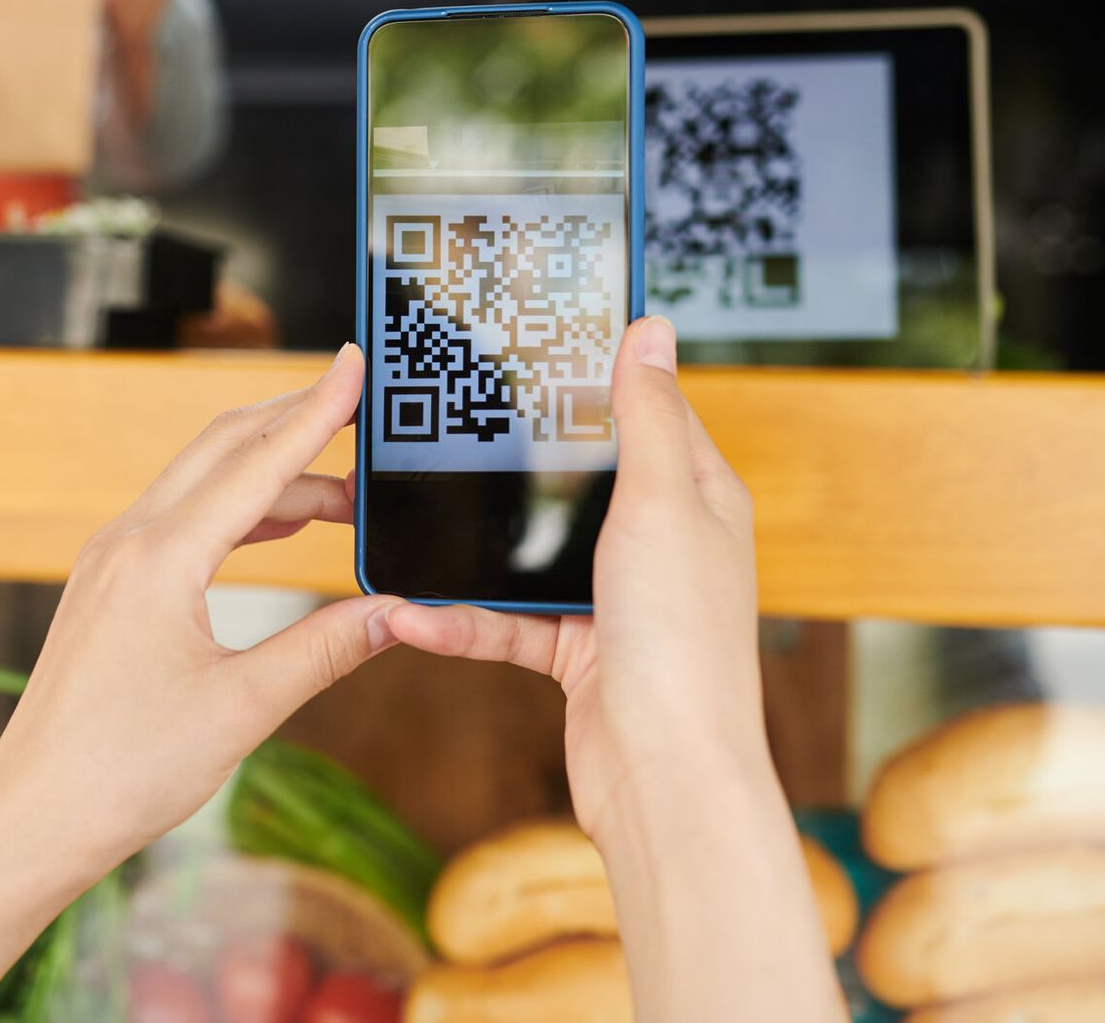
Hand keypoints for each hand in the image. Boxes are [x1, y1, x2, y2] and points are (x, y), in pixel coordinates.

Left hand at [0, 346, 399, 1022]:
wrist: (34, 815)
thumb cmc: (126, 771)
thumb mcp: (244, 708)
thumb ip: (326, 647)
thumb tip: (399, 610)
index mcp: (160, 559)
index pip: (257, 463)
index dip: (316, 410)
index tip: (356, 362)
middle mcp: (128, 542)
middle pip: (224, 448)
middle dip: (297, 422)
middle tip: (363, 408)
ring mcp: (111, 559)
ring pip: (202, 483)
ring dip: (272, 474)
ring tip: (345, 492)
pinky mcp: (108, 584)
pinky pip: (181, 518)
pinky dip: (238, 510)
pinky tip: (280, 525)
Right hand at [383, 316, 764, 840]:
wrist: (664, 775)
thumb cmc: (682, 643)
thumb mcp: (662, 503)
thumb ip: (645, 415)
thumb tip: (649, 328)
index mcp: (695, 497)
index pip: (649, 411)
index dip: (601, 373)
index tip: (542, 340)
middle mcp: (658, 543)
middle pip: (577, 478)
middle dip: (516, 459)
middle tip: (455, 417)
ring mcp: (614, 598)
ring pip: (526, 551)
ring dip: (469, 549)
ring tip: (409, 523)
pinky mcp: (573, 650)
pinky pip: (503, 620)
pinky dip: (458, 618)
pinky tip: (411, 611)